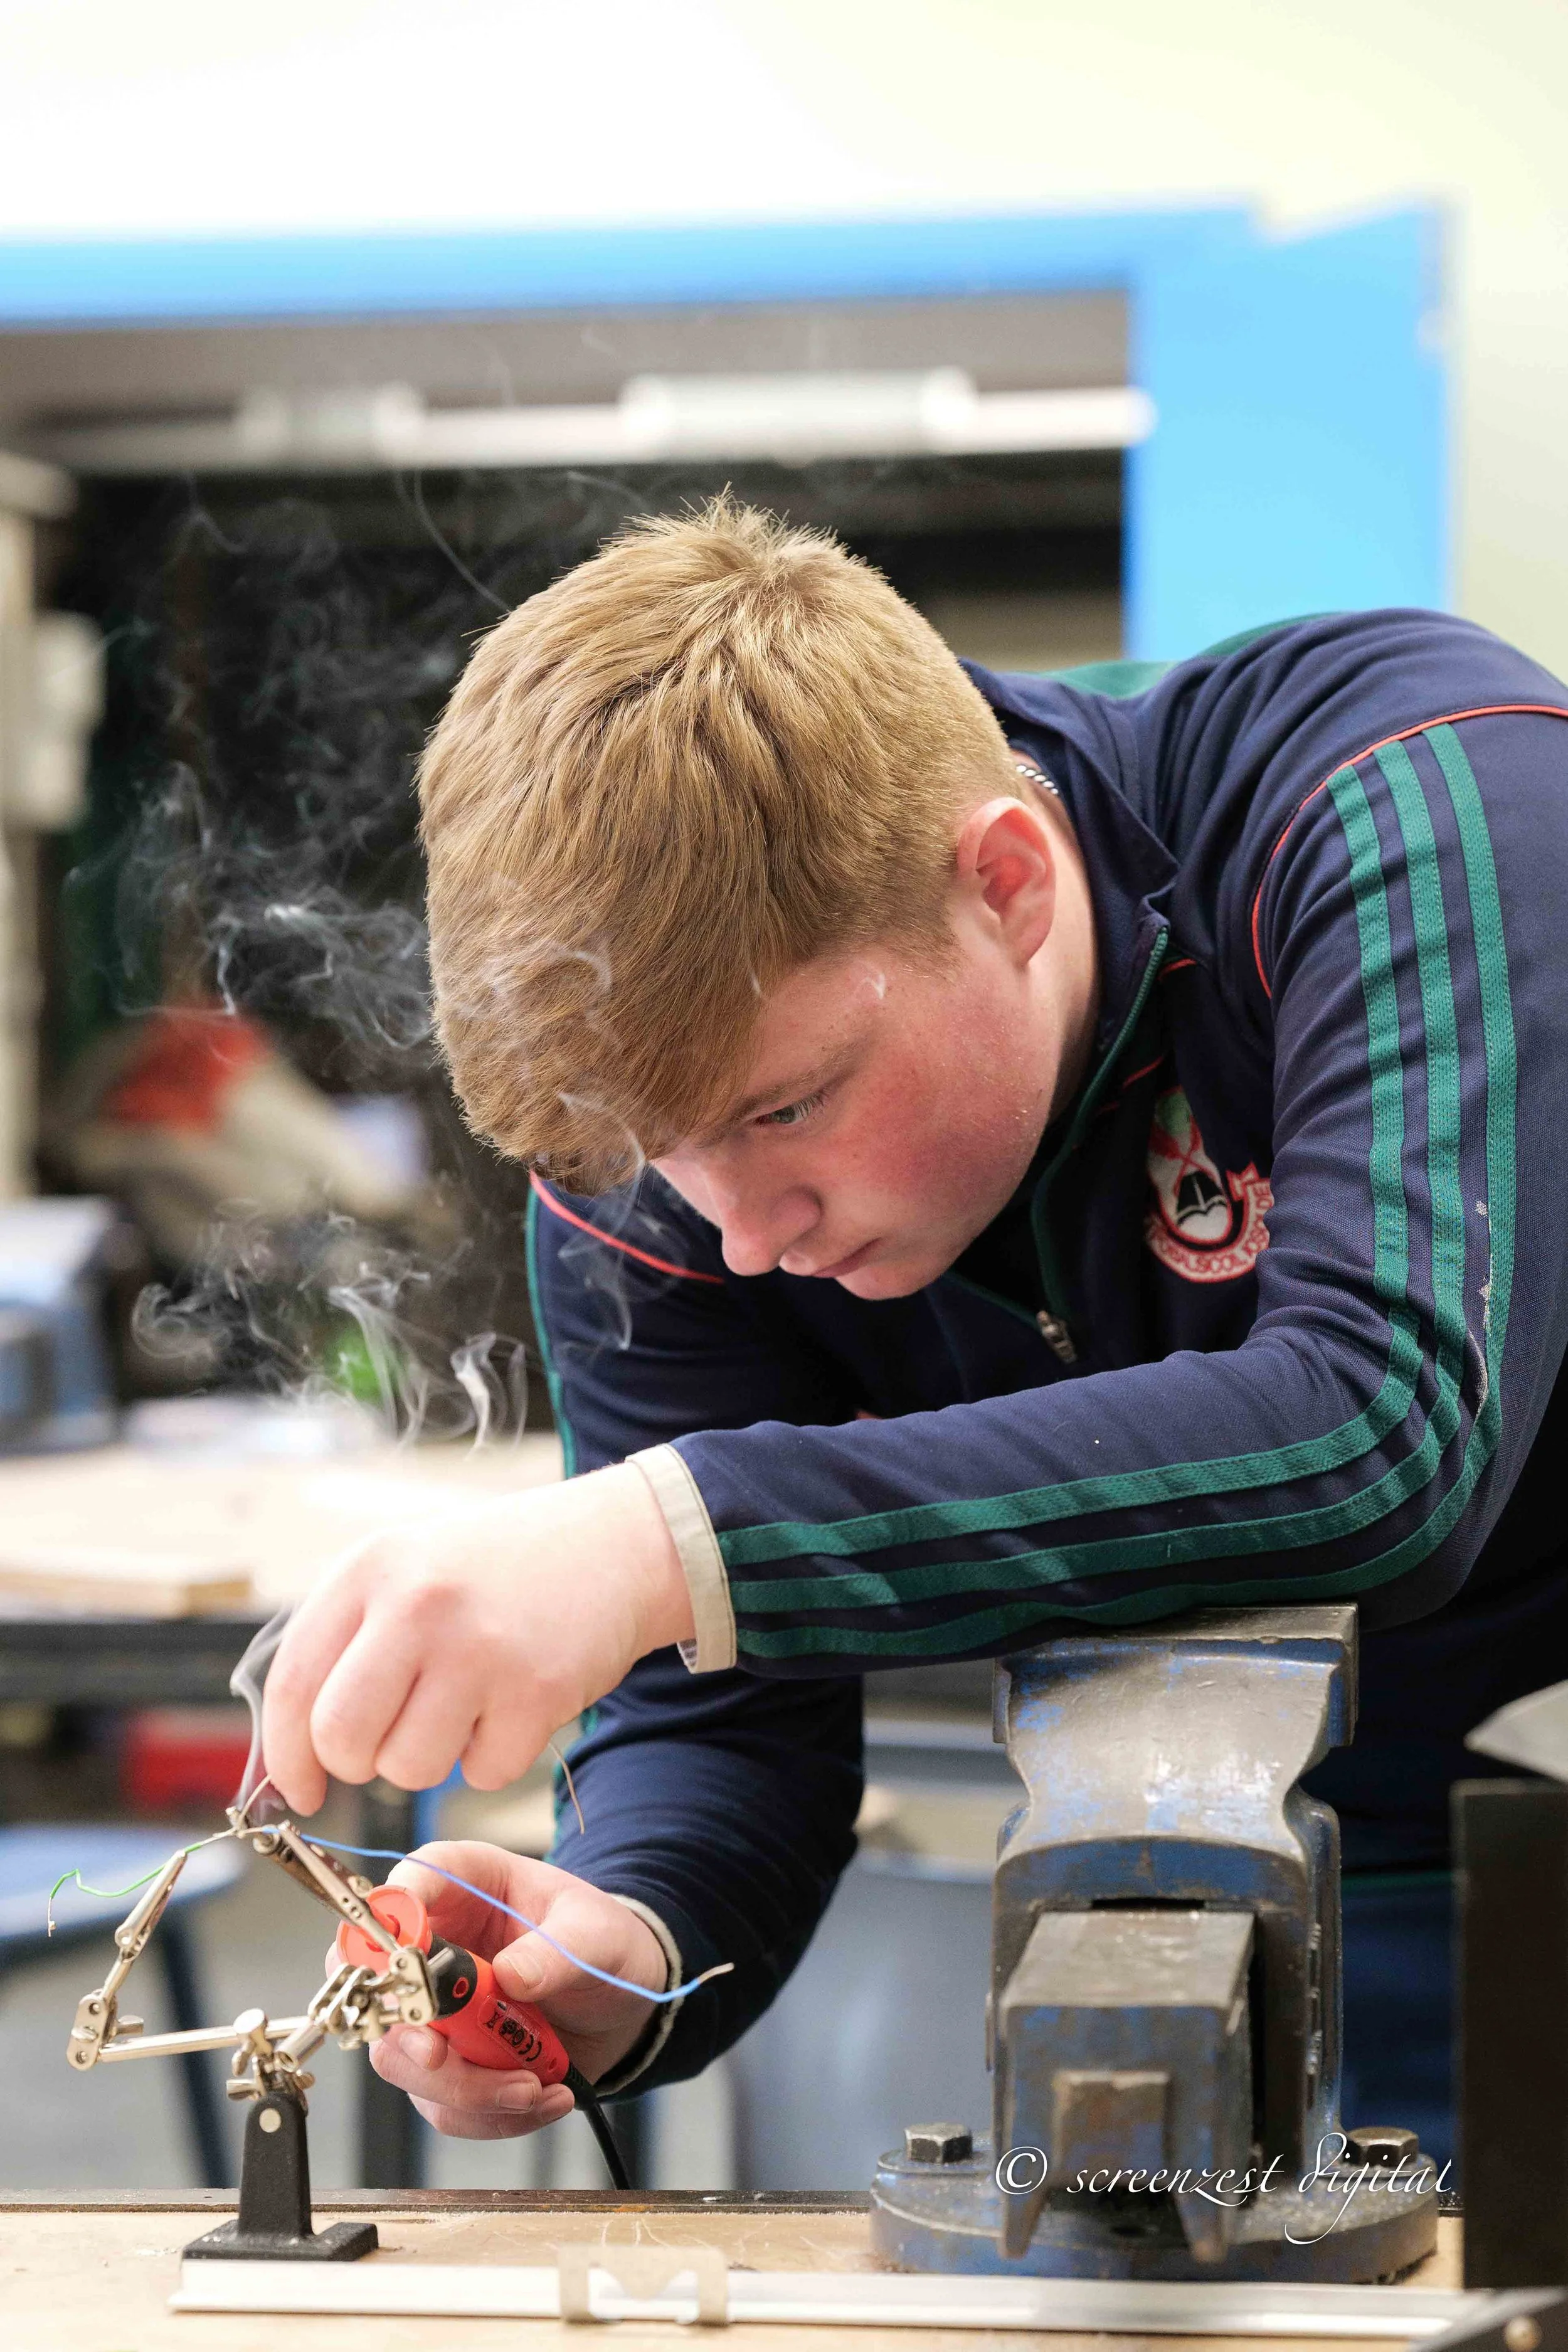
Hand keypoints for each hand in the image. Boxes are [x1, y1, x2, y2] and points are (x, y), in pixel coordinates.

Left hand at [262, 1463, 692, 1812]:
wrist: (615, 1544)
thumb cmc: (495, 1572)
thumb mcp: (406, 1571)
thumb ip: (344, 1646)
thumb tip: (290, 1762)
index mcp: (371, 1568)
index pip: (293, 1683)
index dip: (287, 1754)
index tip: (299, 1790)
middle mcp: (418, 1603)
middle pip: (342, 1738)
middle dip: (360, 1762)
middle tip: (393, 1740)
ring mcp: (480, 1647)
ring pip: (410, 1768)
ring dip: (432, 1758)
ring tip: (465, 1702)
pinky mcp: (537, 1690)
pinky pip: (484, 1774)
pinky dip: (494, 1756)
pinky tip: (512, 1701)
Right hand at [362, 1840, 668, 2138]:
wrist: (622, 2002)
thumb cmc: (600, 1944)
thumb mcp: (595, 1934)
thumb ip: (557, 1951)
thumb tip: (510, 1975)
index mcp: (463, 1888)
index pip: (408, 1885)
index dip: (394, 1920)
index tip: (411, 1958)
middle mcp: (436, 1949)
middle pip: (379, 1988)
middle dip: (407, 2033)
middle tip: (440, 2058)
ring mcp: (437, 2014)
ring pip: (404, 2062)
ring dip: (466, 2089)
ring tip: (534, 2088)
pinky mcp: (452, 2065)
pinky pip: (445, 2105)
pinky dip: (491, 2114)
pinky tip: (544, 2099)